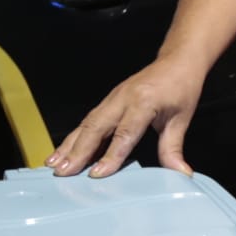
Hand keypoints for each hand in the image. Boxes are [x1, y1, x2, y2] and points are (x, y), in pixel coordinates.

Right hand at [46, 56, 204, 178]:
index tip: (97, 174)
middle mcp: (124, 98)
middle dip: (78, 152)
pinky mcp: (108, 101)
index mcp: (144, 101)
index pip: (125, 133)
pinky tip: (62, 152)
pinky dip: (74, 137)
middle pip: (96, 127)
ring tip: (54, 165)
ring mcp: (113, 98)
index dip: (110, 155)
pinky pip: (88, 120)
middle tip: (63, 173)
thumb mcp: (181, 119)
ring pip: (87, 123)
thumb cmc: (181, 87)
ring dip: (69, 145)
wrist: (177, 61)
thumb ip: (173, 148)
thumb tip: (180, 173)